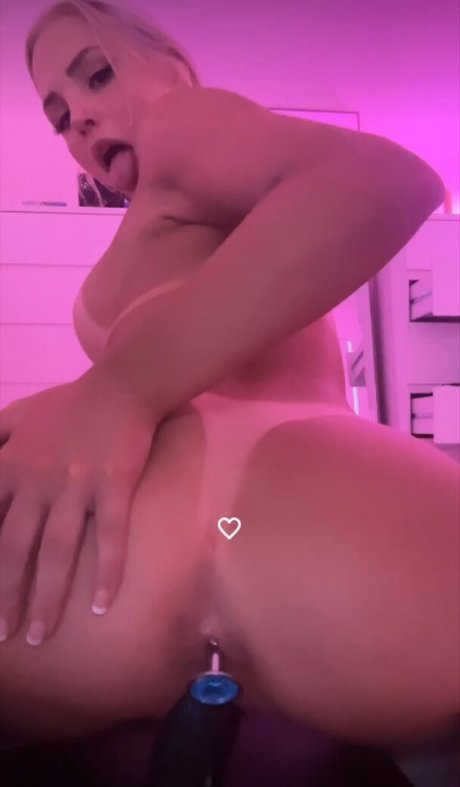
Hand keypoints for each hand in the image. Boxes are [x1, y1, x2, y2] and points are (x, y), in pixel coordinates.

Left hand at [0, 369, 157, 645]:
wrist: (121, 385)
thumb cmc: (69, 403)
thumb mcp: (18, 414)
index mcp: (11, 464)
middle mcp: (37, 480)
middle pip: (15, 547)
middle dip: (6, 595)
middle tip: (2, 636)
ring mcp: (76, 484)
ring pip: (57, 549)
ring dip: (48, 597)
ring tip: (40, 635)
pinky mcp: (114, 485)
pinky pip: (109, 534)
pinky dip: (107, 571)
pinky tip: (102, 604)